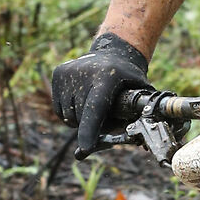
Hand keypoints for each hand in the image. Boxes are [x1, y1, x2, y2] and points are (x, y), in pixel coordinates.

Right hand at [51, 31, 150, 154]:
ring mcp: (68, 72)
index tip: (85, 148)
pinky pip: (59, 110)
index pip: (95, 108)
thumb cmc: (127, 78)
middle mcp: (84, 72)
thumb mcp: (138, 90)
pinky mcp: (58, 73)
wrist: (112, 51)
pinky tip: (81, 101)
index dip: (90, 130)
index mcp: (107, 77)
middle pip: (82, 117)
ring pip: (68, 116)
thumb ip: (138, 113)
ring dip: (79, 120)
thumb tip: (142, 143)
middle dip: (92, 126)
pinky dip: (69, 113)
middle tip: (104, 116)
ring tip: (93, 106)